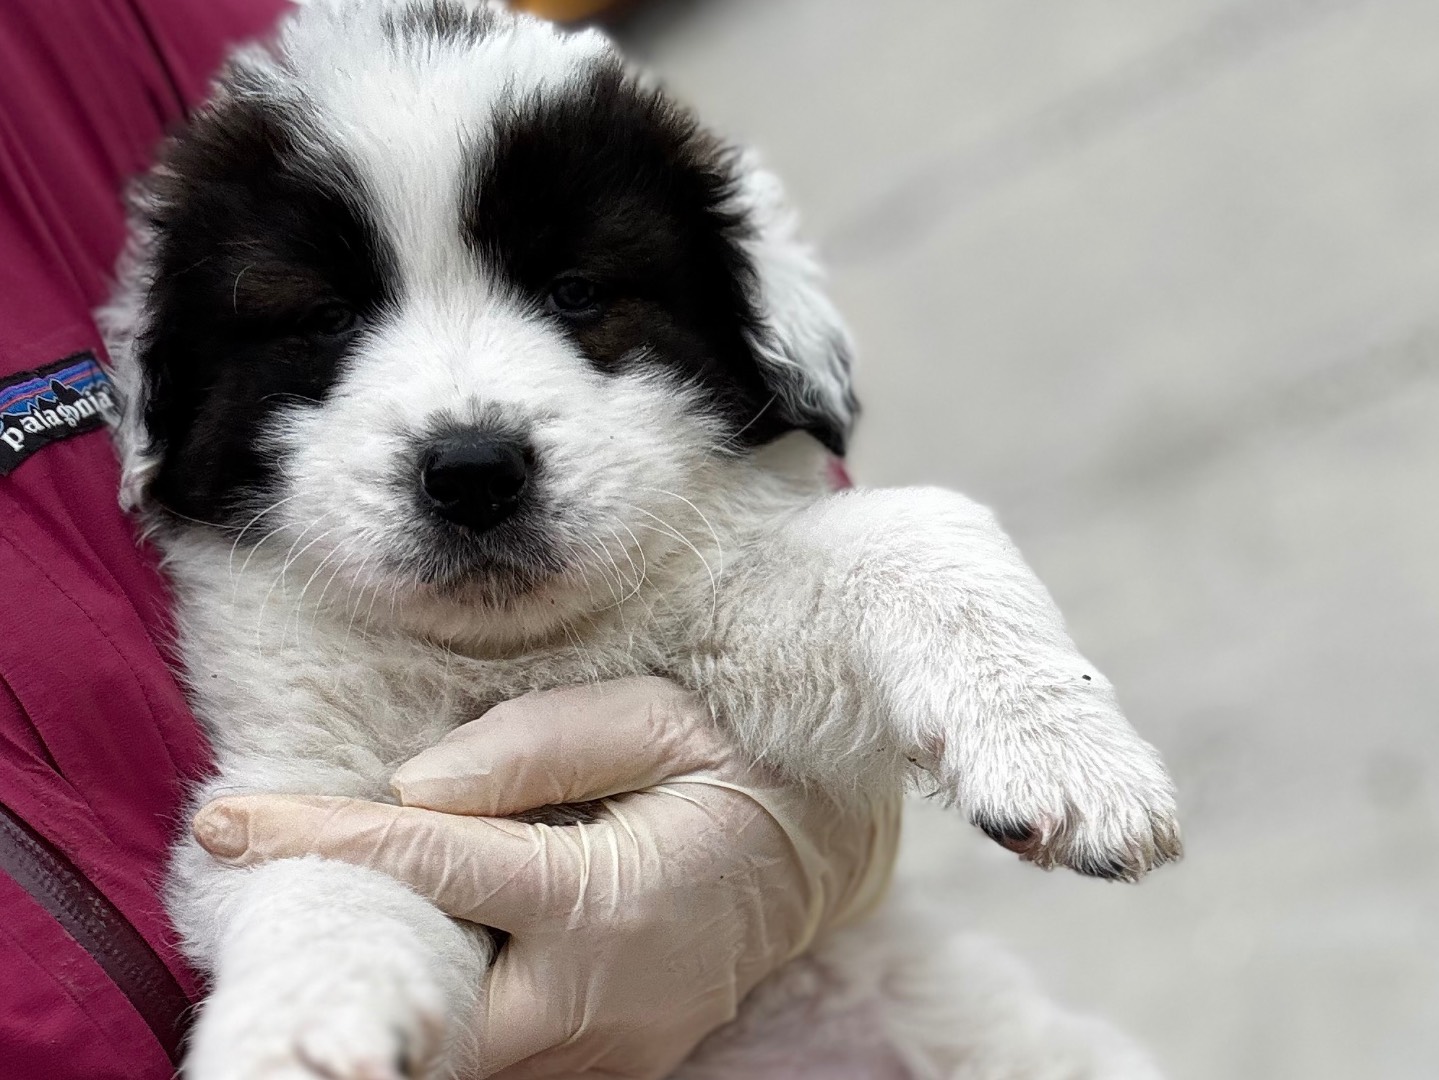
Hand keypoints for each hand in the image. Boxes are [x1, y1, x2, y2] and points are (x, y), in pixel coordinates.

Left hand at [192, 677, 900, 1078]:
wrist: (822, 858)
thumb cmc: (741, 771)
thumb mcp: (664, 721)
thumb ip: (542, 743)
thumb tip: (416, 785)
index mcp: (606, 899)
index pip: (433, 866)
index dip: (319, 840)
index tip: (224, 822)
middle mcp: (592, 1000)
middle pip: (419, 1002)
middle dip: (345, 953)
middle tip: (283, 873)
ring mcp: (599, 1052)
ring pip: (449, 1044)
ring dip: (393, 978)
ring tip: (352, 898)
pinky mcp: (603, 1068)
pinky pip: (493, 1052)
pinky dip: (446, 1003)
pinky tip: (433, 939)